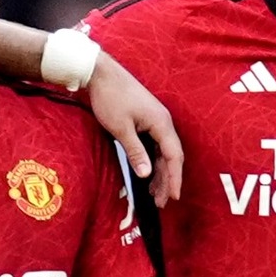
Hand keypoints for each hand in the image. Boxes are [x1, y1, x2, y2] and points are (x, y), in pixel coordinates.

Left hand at [81, 52, 184, 192]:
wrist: (101, 73)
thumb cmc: (110, 97)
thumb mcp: (121, 129)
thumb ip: (135, 152)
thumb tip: (147, 174)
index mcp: (161, 123)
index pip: (173, 156)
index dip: (174, 178)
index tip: (173, 196)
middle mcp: (163, 121)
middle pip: (170, 156)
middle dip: (167, 180)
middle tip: (161, 202)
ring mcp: (155, 120)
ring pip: (162, 152)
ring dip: (159, 172)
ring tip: (154, 194)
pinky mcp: (146, 119)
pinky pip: (154, 145)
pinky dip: (151, 161)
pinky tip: (147, 173)